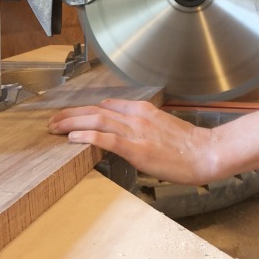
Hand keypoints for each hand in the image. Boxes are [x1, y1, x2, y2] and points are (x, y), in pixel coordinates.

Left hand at [48, 99, 217, 185]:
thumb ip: (140, 126)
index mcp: (141, 110)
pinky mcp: (137, 149)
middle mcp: (135, 116)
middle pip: (94, 111)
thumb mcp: (161, 127)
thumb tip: (121, 131)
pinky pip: (107, 139)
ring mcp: (136, 131)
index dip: (82, 110)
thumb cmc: (188, 146)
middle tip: (51, 121)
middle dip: (70, 115)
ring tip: (54, 127)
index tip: (67, 116)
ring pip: (96, 121)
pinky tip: (72, 138)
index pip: (104, 106)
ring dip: (71, 123)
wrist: (207, 153)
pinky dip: (87, 136)